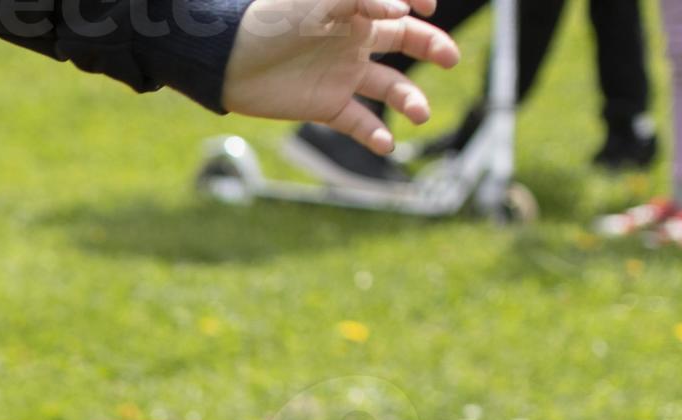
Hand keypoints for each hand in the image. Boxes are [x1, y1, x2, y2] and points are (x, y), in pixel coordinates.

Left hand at [221, 0, 460, 154]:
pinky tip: (386, 144)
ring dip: (409, 100)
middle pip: (406, 45)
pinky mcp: (325, 106)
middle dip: (433, 49)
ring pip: (388, 89)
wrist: (230, 61)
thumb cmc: (274, 21)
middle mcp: (354, 44)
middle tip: (451, 59)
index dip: (421, 10)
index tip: (429, 10)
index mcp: (356, 14)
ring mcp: (341, 77)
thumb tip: (403, 14)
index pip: (401, 12)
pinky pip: (358, 122)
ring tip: (421, 113)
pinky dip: (374, 135)